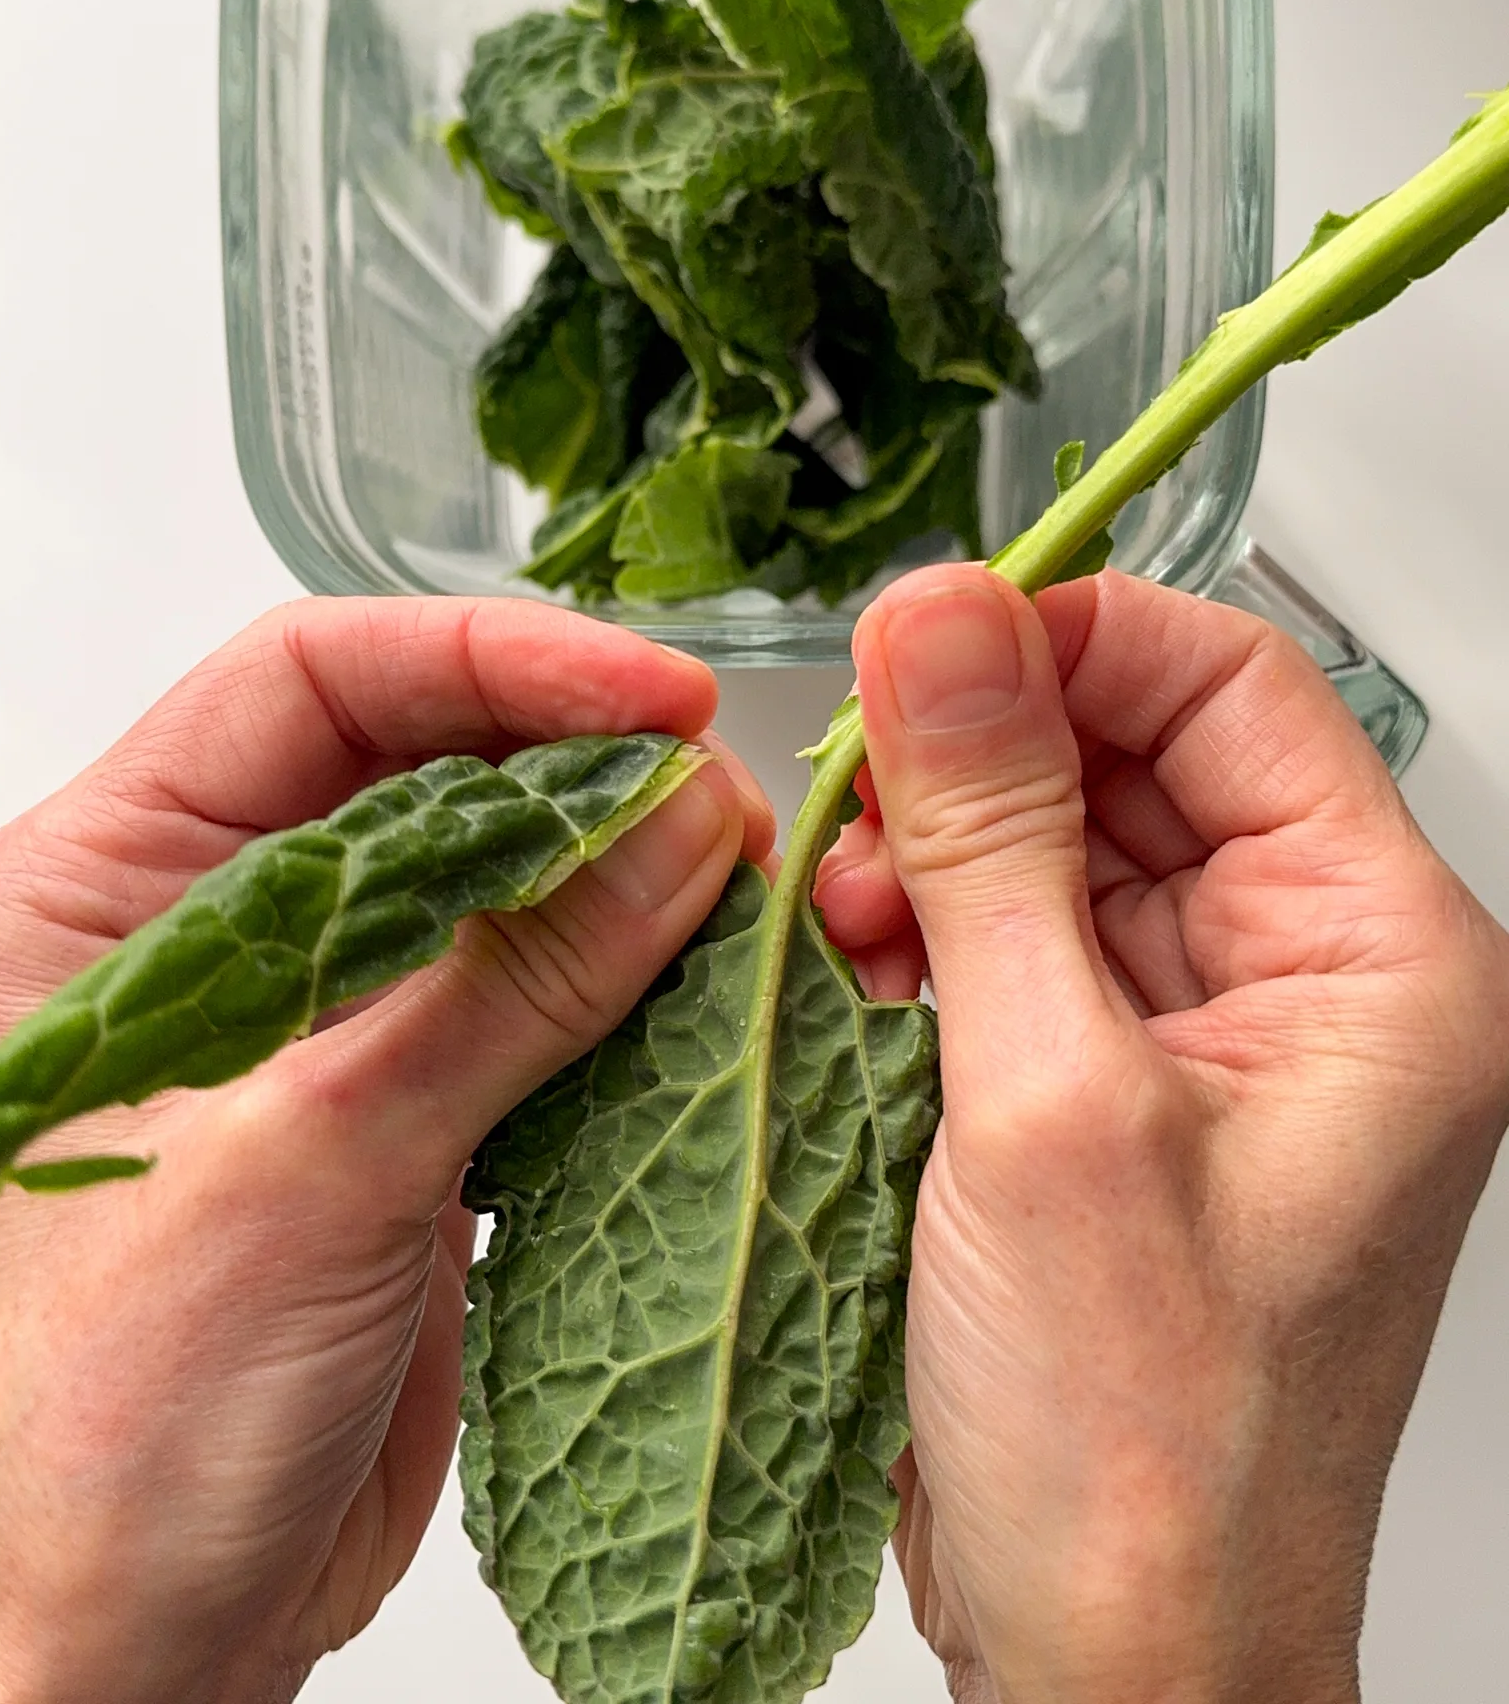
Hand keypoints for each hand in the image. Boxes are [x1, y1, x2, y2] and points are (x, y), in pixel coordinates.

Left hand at [0, 598, 771, 1703]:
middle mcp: (203, 943)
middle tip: (713, 790)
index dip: (485, 665)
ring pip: (489, 885)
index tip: (642, 693)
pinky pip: (530, 1008)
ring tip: (733, 883)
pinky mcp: (398, 1121)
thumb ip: (496, 987)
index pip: (303, 688)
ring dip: (617, 875)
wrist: (124, 1666)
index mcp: (96, 896)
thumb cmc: (92, 1453)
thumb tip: (667, 827)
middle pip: (412, 768)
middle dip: (573, 766)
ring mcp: (312, 1033)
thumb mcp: (301, 1173)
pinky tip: (701, 990)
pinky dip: (624, 991)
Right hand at [817, 566, 1508, 1703]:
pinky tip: (856, 972)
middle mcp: (1311, 982)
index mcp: (1382, 962)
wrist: (1114, 1660)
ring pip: (1060, 845)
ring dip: (936, 857)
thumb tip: (946, 627)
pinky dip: (924, 941)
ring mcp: (1208, 1036)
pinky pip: (1016, 943)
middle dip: (981, 763)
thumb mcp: (1048, 1102)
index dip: (1076, 633)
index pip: (1236, 689)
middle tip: (859, 792)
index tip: (929, 633)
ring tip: (847, 913)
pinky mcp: (1113, 1087)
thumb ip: (994, 841)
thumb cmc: (1151, 1450)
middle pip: (1138, 757)